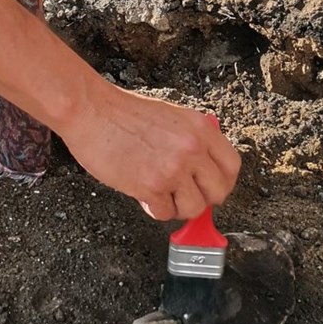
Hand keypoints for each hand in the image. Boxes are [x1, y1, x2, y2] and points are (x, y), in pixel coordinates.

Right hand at [57, 79, 239, 218]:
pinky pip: (165, 213)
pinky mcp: (151, 186)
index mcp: (200, 128)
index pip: (231, 166)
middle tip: (184, 195)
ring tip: (160, 194)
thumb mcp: (171, 115)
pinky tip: (142, 193)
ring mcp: (173, 169)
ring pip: (194, 208)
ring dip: (177, 207)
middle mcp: (192, 149)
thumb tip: (201, 169)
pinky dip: (154, 208)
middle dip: (202, 199)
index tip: (210, 187)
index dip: (222, 182)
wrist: (90, 110)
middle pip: (218, 192)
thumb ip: (191, 139)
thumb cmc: (122, 112)